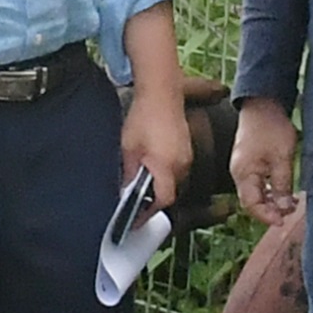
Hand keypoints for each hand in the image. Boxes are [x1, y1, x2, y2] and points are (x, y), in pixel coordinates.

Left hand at [119, 76, 193, 214]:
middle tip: (135, 204)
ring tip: (141, 184)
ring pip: (174, 181)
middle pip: (169, 193)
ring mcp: (186, 155)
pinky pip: (177, 168)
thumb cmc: (143, 117)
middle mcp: (181, 164)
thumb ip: (128, 174)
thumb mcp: (128, 149)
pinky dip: (165, 173)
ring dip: (159, 185)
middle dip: (153, 200)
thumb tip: (125, 193)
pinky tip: (152, 165)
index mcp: (167, 167)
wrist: (161, 92)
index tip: (136, 220)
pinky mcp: (186, 147)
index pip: (162, 201)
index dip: (148, 213)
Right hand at [231, 97, 300, 226]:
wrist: (262, 105)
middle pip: (252, 202)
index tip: (282, 222)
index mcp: (243, 173)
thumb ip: (282, 185)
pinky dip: (270, 191)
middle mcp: (239, 173)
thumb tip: (284, 208)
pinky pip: (257, 185)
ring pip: (256, 194)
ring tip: (291, 203)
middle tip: (291, 211)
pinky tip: (284, 192)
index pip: (251, 205)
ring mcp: (243, 169)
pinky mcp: (249, 164)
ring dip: (272, 202)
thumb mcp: (282, 158)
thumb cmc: (271, 128)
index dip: (266, 216)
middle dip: (271, 211)